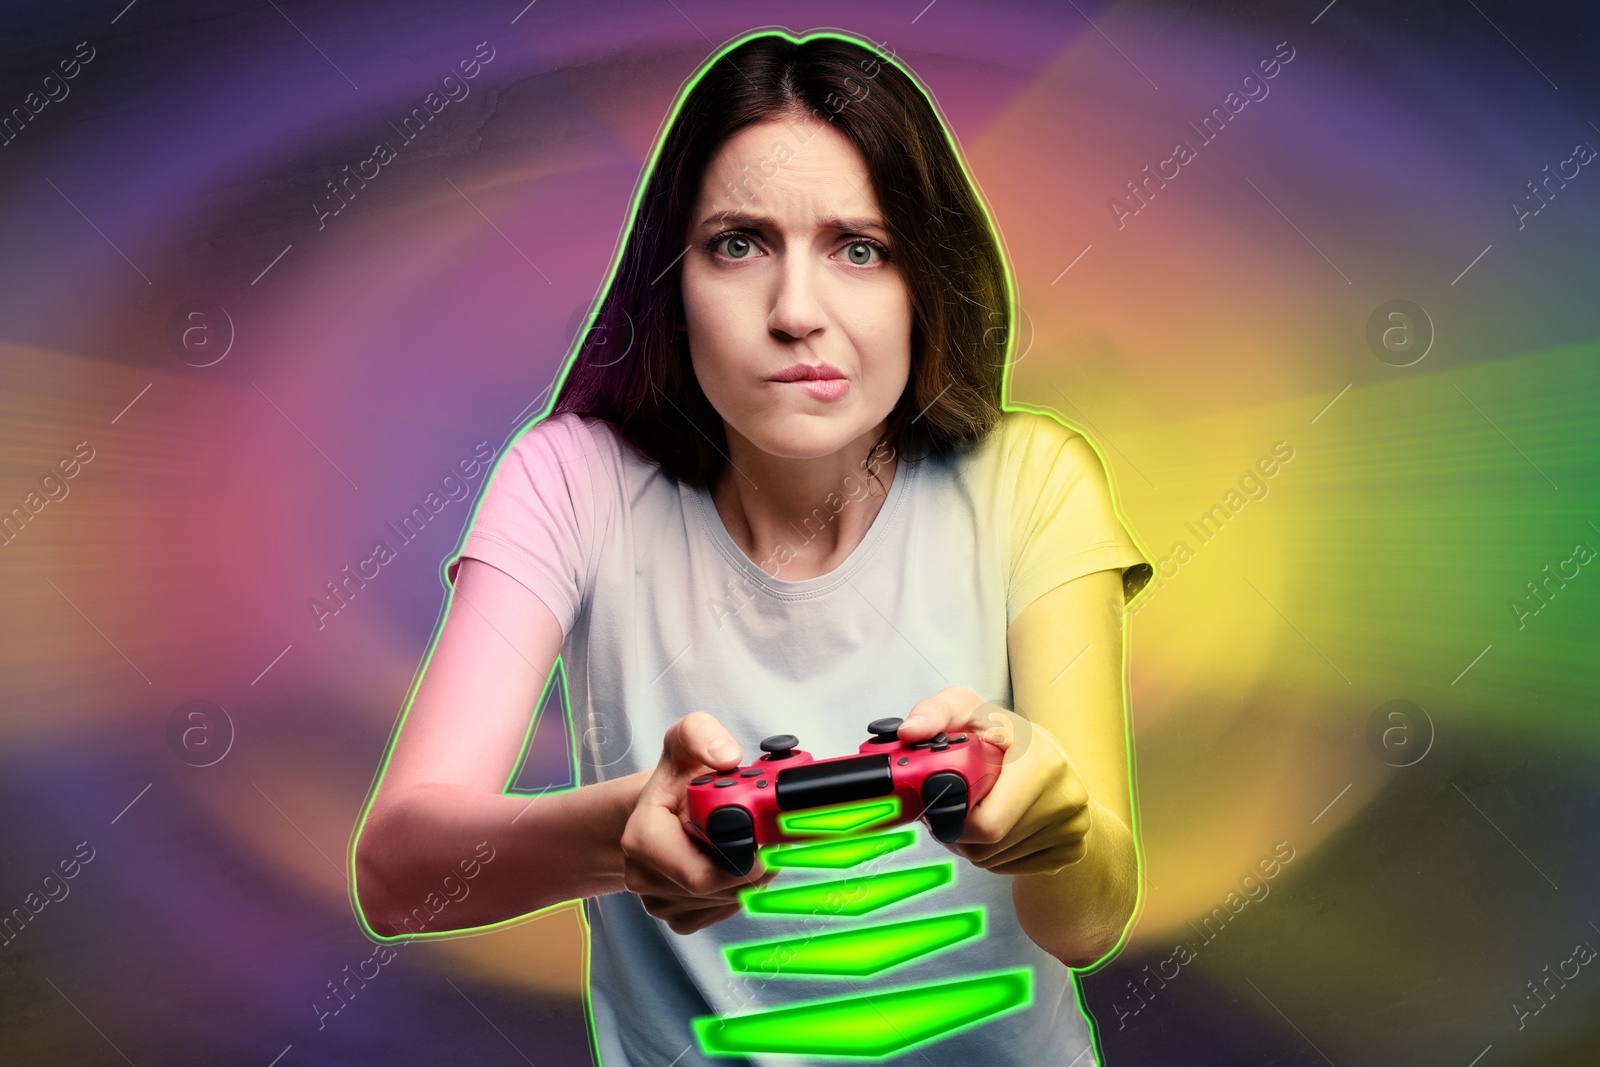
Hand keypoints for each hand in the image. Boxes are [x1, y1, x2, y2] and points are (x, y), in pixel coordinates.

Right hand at [619, 711, 777, 932]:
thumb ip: (703, 735)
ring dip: (751, 874)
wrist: (664, 808)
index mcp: (642, 839)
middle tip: (765, 834)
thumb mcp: (686, 740)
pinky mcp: (678, 918)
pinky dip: (739, 889)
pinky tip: (733, 862)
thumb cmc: (677, 780)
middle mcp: (645, 877)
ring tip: (747, 842)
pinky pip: (724, 911)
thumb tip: (726, 756)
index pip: (706, 873)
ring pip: (729, 900)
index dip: (745, 855)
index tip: (764, 832)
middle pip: (723, 888)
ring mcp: (660, 903)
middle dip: (755, 863)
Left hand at [898, 685, 1091, 877]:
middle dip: (958, 835)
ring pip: (996, 861)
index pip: (984, 824)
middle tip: (950, 812)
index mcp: (1041, 761)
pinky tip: (998, 828)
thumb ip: (934, 714)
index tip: (943, 801)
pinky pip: (1013, 869)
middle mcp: (1066, 795)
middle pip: (986, 847)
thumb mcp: (967, 710)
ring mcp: (1073, 825)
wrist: (1054, 761)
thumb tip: (910, 732)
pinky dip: (995, 856)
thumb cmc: (1004, 736)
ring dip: (974, 846)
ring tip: (974, 815)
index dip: (952, 818)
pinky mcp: (1073, 848)